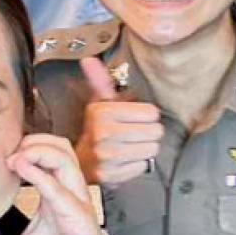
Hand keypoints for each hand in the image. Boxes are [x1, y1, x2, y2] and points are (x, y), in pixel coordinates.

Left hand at [0, 134, 127, 234]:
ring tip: (15, 157)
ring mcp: (78, 208)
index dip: (27, 149)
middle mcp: (69, 198)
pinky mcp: (81, 222)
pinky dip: (43, 177)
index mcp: (55, 201)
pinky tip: (23, 170)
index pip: (49, 159)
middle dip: (36, 141)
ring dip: (40, 151)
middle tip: (9, 151)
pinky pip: (64, 192)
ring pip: (67, 161)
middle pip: (62, 150)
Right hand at [74, 57, 162, 184]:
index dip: (147, 116)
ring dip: (145, 149)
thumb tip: (89, 59)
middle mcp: (104, 133)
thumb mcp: (99, 103)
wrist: (79, 162)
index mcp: (103, 112)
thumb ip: (100, 80)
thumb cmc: (96, 130)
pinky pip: (143, 167)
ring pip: (152, 149)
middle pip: (155, 132)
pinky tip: (127, 160)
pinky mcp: (112, 175)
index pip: (152, 113)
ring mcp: (108, 156)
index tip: (136, 119)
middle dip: (149, 133)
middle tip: (136, 134)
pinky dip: (138, 165)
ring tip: (131, 147)